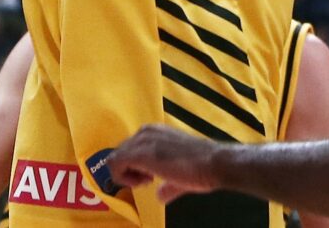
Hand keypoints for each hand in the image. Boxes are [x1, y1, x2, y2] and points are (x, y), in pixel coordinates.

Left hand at [106, 127, 221, 203]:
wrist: (212, 163)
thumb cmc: (201, 167)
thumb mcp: (179, 174)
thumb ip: (167, 184)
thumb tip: (160, 196)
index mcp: (154, 132)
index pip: (130, 148)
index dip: (135, 167)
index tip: (149, 178)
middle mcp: (146, 132)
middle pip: (121, 152)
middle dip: (129, 170)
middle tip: (148, 181)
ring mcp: (142, 141)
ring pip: (115, 157)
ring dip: (126, 174)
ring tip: (146, 181)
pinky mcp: (139, 154)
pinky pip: (115, 164)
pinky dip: (123, 178)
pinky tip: (144, 182)